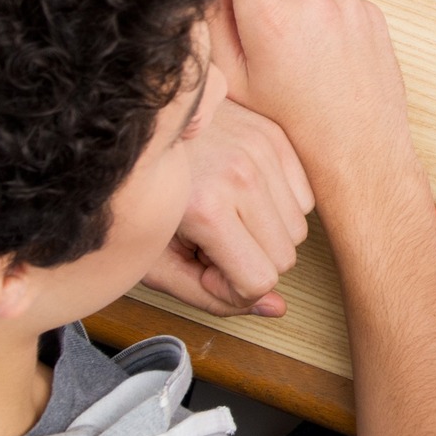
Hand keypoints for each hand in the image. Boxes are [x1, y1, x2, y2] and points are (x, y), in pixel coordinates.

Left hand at [140, 100, 313, 316]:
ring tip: (222, 215)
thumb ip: (208, 294)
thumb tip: (275, 308)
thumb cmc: (137, 195)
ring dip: (264, 233)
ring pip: (298, 230)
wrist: (133, 128)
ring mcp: (261, 151)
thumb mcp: (153, 259)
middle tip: (209, 241)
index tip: (200, 266)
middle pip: (285, 258)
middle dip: (250, 260)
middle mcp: (241, 176)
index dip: (229, 287)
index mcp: (206, 209)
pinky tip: (240, 197)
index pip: (260, 280)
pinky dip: (277, 206)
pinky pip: (302, 198)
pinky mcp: (273, 136)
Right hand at [217, 0, 421, 208]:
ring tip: (290, 50)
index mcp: (272, 19)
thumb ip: (211, 24)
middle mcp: (313, 2)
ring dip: (286, 0)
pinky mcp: (368, 10)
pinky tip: (318, 53)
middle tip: (248, 22)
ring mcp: (346, 4)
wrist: (359, 148)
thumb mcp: (234, 80)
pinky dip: (317, 14)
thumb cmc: (290, 124)